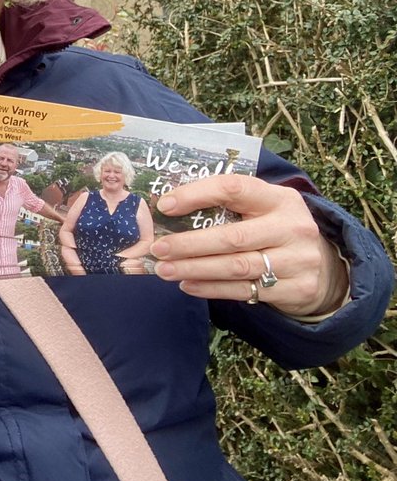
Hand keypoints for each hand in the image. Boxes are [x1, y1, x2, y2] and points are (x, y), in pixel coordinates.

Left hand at [151, 176, 347, 316]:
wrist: (322, 266)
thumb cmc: (274, 230)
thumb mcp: (261, 209)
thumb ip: (226, 207)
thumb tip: (167, 211)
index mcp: (279, 198)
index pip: (233, 189)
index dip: (197, 195)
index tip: (165, 205)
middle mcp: (292, 227)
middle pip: (232, 237)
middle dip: (189, 244)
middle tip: (158, 248)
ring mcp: (298, 260)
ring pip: (236, 267)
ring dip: (194, 269)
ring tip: (164, 270)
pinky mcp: (296, 289)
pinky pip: (244, 291)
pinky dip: (211, 289)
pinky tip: (187, 285)